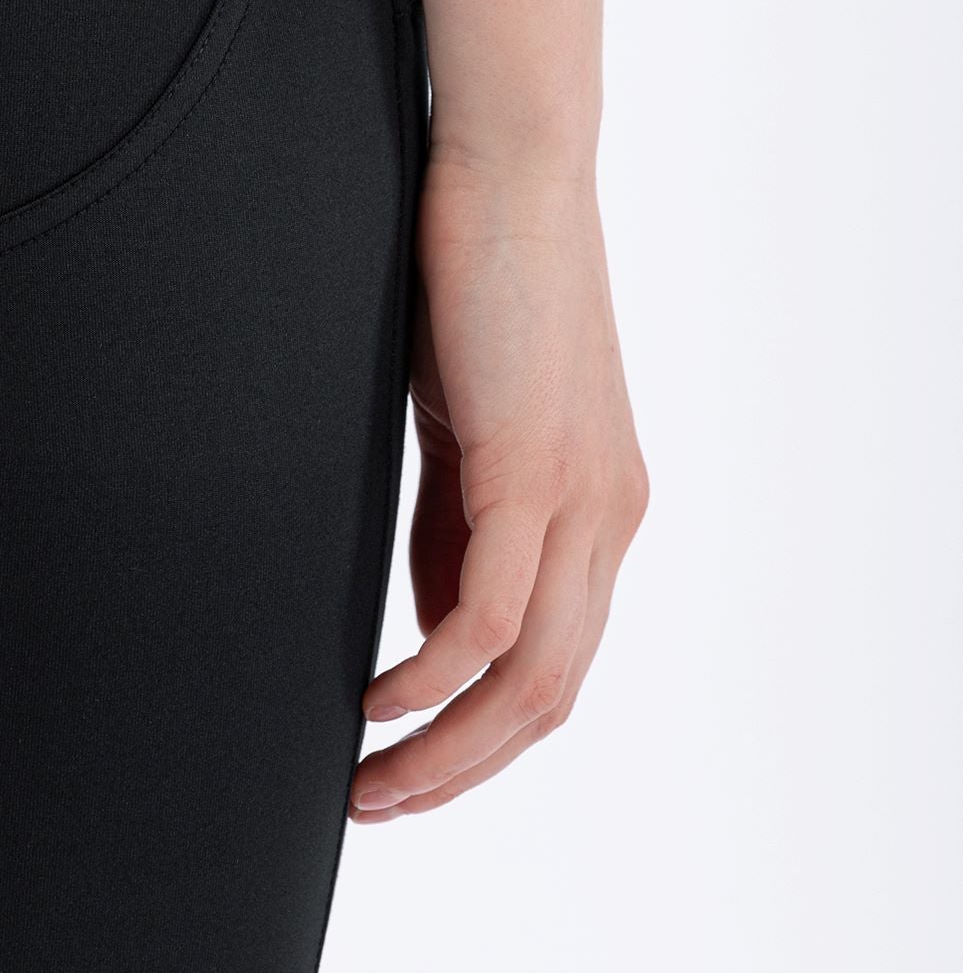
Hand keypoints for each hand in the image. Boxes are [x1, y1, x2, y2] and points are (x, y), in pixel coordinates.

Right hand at [349, 143, 647, 819]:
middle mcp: (607, 516)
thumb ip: (454, 518)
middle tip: (375, 804)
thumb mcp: (462, 423)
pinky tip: (374, 699)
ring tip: (365, 781)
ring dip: (443, 750)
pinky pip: (486, 619)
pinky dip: (428, 679)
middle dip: (460, 770)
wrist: (508, 168)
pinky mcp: (534, 470)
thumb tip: (429, 615)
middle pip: (550, 697)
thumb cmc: (473, 274)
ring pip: (529, 680)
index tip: (402, 768)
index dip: (480, 737)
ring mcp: (581, 499)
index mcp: (596, 507)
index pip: (553, 663)